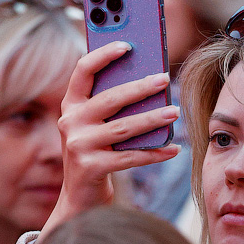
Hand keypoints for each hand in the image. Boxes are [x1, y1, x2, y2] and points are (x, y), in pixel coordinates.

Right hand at [42, 42, 180, 235]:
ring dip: (152, 119)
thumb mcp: (96, 126)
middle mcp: (69, 122)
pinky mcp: (90, 167)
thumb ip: (112, 105)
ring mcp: (78, 145)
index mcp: (71, 105)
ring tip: (174, 112)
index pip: (83, 71)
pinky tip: (173, 149)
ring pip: (124, 128)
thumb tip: (151, 80)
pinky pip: (130, 157)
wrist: (80, 198)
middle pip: (110, 99)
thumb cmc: (97, 154)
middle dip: (140, 87)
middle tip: (165, 79)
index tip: (128, 45)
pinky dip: (154, 153)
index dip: (104, 55)